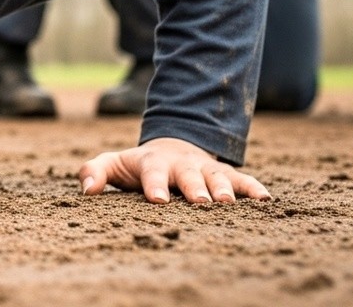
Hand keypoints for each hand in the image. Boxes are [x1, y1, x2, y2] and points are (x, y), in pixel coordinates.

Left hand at [78, 137, 270, 203]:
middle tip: (200, 202)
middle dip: (194, 188)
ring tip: (230, 203)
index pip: (153, 173)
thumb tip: (86, 190)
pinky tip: (266, 200)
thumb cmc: (138, 166)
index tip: (157, 200)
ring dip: (224, 189)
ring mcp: (205, 169)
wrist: (172, 148)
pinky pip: (241, 179)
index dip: (155, 185)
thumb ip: (94, 171)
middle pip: (189, 175)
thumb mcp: (113, 163)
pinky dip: (253, 188)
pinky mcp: (225, 176)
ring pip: (217, 177)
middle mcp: (182, 165)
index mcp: (153, 163)